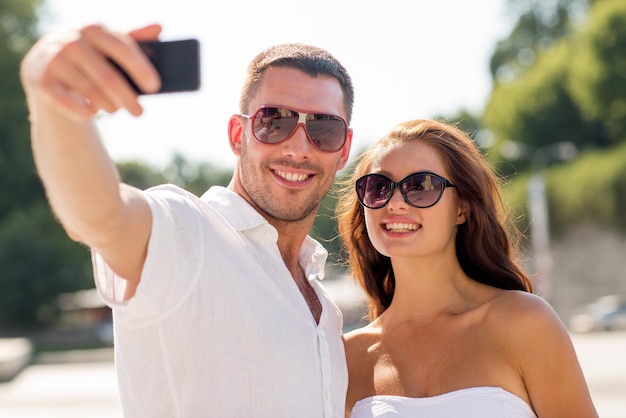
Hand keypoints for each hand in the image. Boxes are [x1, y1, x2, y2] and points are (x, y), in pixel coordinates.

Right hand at [20, 24, 162, 120]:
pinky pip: (72, 105)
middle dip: (127, 99)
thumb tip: (160, 27)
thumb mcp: (109, 43)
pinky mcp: (43, 82)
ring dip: (109, 106)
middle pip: (108, 78)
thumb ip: (134, 37)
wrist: (47, 60)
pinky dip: (87, 112)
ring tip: (115, 109)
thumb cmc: (91, 54)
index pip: (122, 49)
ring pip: (91, 94)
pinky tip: (92, 111)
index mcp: (94, 30)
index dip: (140, 69)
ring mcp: (55, 61)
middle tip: (139, 113)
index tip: (154, 87)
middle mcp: (73, 42)